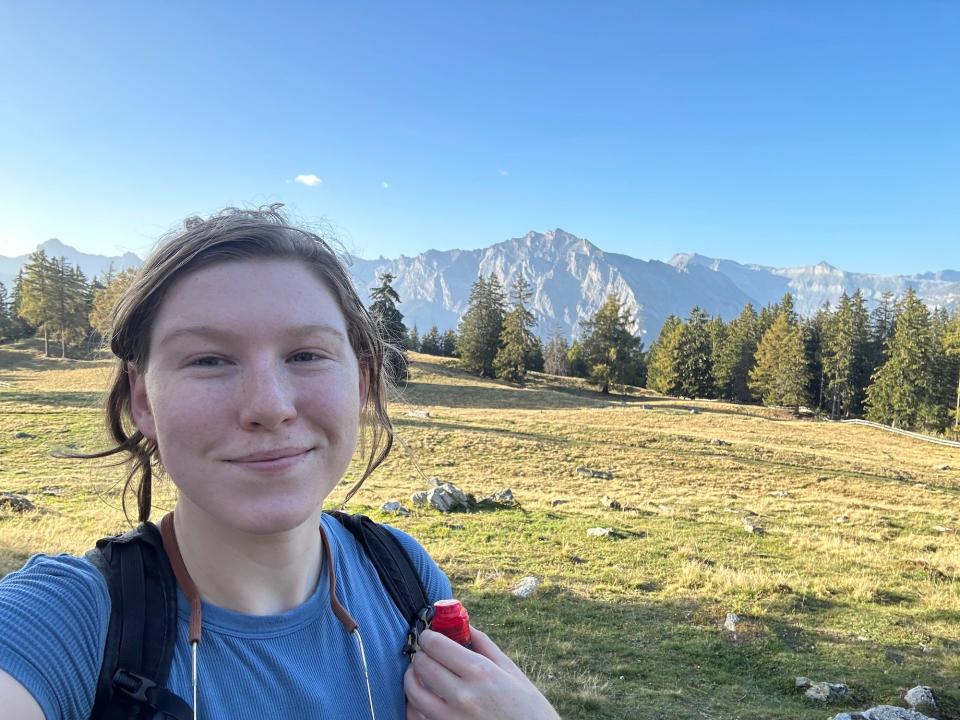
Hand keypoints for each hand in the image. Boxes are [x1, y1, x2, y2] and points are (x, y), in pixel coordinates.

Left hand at [404, 626, 560, 719]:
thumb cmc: (526, 706)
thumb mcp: (510, 670)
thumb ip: (483, 644)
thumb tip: (463, 624)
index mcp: (480, 672)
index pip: (436, 646)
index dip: (428, 636)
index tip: (428, 635)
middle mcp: (463, 696)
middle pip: (422, 666)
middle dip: (420, 654)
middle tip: (425, 653)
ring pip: (413, 693)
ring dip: (412, 679)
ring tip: (418, 674)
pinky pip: (416, 717)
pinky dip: (414, 706)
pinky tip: (422, 699)